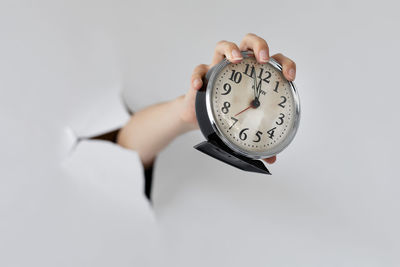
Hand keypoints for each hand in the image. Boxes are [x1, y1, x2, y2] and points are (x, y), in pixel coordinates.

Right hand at [180, 33, 296, 163]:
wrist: (198, 117)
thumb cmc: (225, 117)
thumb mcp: (244, 127)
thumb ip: (258, 140)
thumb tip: (271, 160)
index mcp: (254, 76)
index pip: (274, 61)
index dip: (285, 64)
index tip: (289, 77)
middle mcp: (238, 67)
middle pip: (250, 42)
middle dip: (259, 46)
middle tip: (262, 59)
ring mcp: (218, 68)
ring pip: (224, 46)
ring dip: (231, 49)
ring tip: (236, 60)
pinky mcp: (201, 75)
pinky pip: (198, 69)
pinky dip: (198, 77)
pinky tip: (199, 87)